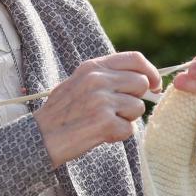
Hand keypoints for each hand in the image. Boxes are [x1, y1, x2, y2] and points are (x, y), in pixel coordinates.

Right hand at [34, 52, 160, 168]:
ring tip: (103, 123)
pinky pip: (129, 129)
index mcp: (92, 67)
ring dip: (126, 120)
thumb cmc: (61, 113)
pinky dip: (118, 135)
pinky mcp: (104, 122)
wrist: (40, 137)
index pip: (134, 59)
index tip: (155, 85)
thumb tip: (143, 80)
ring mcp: (101, 100)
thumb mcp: (79, 82)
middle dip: (135, 99)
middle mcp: (97, 80)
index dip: (151, 71)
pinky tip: (99, 134)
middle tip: (117, 111)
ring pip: (138, 108)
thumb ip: (106, 77)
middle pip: (141, 84)